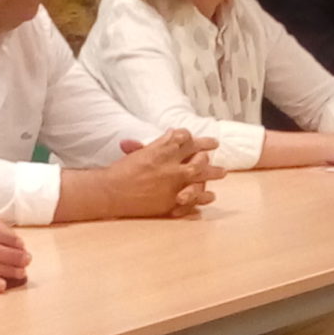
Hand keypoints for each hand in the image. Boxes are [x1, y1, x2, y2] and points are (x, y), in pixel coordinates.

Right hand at [107, 128, 223, 217]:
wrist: (110, 192)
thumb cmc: (121, 172)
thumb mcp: (140, 153)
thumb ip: (158, 144)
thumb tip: (172, 133)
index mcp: (161, 150)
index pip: (185, 138)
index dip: (195, 137)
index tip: (202, 137)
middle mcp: (170, 165)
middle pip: (198, 156)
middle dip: (208, 151)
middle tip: (216, 148)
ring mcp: (173, 183)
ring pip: (200, 176)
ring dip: (213, 173)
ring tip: (223, 172)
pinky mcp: (171, 200)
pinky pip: (194, 198)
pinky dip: (203, 197)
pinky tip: (210, 195)